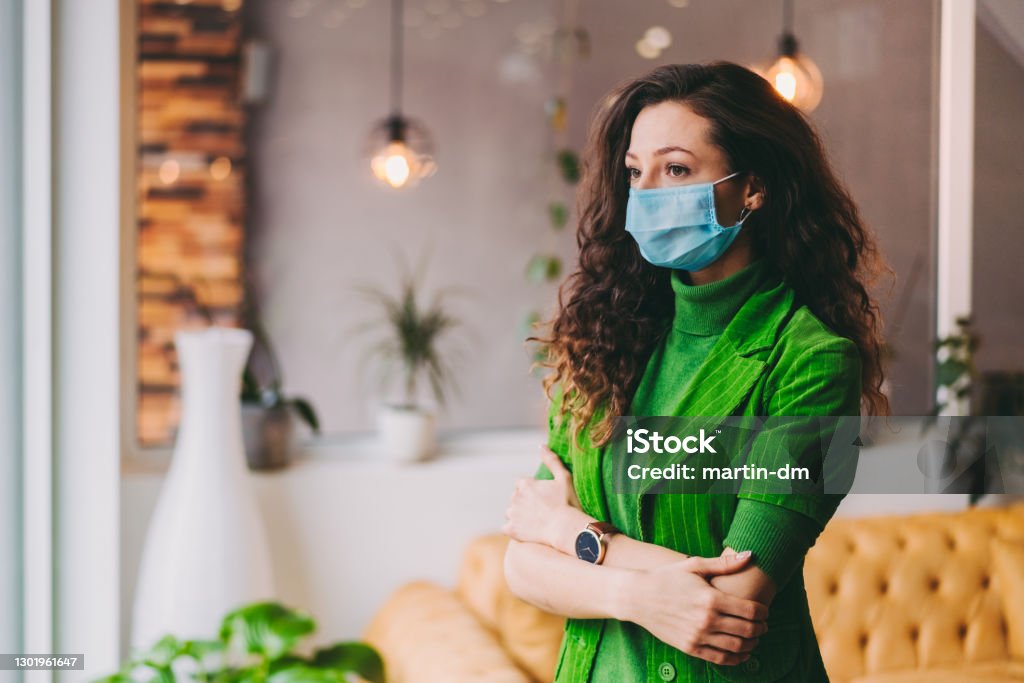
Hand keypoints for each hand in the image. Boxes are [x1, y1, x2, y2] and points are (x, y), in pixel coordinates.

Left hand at [502, 446, 584, 549]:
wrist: (566, 528)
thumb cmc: (567, 502)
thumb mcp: (563, 478)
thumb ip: (552, 460)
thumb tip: (541, 445)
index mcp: (524, 484)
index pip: (522, 484)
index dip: (533, 491)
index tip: (544, 498)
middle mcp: (514, 497)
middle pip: (516, 498)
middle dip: (525, 502)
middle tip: (542, 510)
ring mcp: (511, 514)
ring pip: (511, 512)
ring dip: (519, 515)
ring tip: (535, 521)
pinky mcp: (511, 530)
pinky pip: (507, 528)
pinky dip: (514, 529)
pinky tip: (526, 530)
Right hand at [624, 552, 768, 665]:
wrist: (638, 597)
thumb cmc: (667, 577)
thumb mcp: (694, 565)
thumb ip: (724, 564)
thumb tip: (750, 555)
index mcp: (711, 598)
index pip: (750, 610)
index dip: (763, 612)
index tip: (765, 610)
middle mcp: (707, 619)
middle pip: (748, 630)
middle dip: (761, 628)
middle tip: (763, 625)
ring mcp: (698, 636)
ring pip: (737, 647)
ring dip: (752, 644)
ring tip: (754, 638)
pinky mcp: (690, 647)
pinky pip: (720, 659)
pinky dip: (736, 658)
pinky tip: (741, 653)